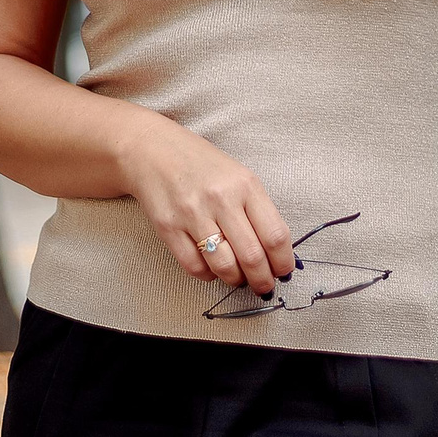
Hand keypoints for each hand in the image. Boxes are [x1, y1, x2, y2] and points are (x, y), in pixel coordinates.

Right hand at [117, 114, 297, 295]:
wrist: (154, 150)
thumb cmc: (203, 166)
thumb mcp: (239, 177)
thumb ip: (258, 211)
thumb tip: (277, 253)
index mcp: (245, 185)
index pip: (275, 235)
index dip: (283, 262)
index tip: (283, 271)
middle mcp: (220, 199)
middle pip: (252, 256)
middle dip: (262, 280)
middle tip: (264, 286)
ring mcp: (192, 214)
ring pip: (224, 266)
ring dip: (236, 280)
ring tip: (238, 277)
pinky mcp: (168, 228)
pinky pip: (195, 267)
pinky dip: (208, 275)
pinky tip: (212, 267)